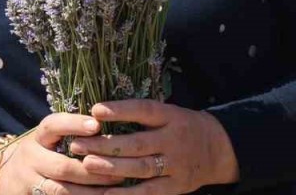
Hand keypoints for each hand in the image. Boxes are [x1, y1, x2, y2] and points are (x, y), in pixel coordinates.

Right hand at [0, 112, 124, 193]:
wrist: (6, 177)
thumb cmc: (43, 151)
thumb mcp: (50, 137)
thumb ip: (72, 131)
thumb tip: (108, 122)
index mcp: (38, 136)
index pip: (53, 125)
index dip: (74, 124)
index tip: (97, 125)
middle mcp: (31, 158)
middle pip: (62, 166)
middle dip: (93, 171)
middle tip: (120, 172)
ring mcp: (29, 182)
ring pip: (61, 191)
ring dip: (90, 193)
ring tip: (114, 190)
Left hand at [67, 99, 239, 194]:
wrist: (218, 149)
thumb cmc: (183, 127)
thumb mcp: (170, 113)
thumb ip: (143, 115)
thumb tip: (100, 112)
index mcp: (171, 117)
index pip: (144, 110)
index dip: (121, 110)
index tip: (95, 109)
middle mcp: (174, 139)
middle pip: (137, 143)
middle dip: (105, 144)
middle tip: (77, 143)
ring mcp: (176, 164)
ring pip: (140, 168)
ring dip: (111, 167)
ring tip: (87, 164)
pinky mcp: (176, 186)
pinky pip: (148, 191)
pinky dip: (127, 194)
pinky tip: (106, 193)